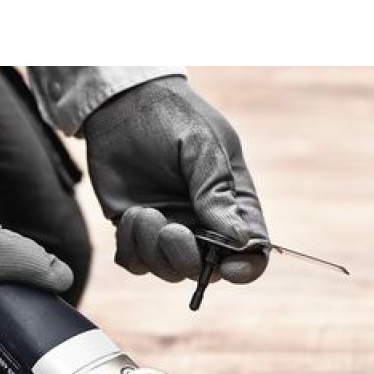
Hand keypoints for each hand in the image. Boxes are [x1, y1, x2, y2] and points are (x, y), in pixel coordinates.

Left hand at [84, 76, 269, 283]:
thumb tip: (240, 239)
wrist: (121, 102)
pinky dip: (131, 247)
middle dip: (186, 258)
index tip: (228, 268)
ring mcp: (169, 229)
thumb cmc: (172, 116)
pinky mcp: (136, 231)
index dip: (246, 269)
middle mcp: (203, 224)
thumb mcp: (202, 146)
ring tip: (143, 212)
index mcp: (233, 204)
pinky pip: (135, 262)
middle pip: (205, 271)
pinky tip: (130, 216)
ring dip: (153, 249)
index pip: (251, 251)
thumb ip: (217, 192)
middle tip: (171, 230)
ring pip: (168, 270)